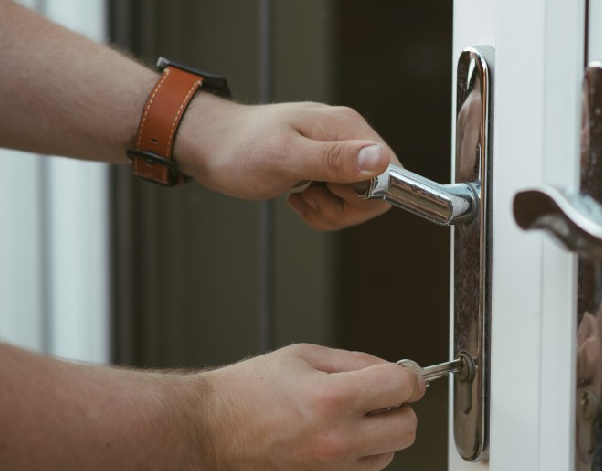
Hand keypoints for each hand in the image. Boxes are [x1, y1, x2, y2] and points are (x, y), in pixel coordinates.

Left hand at [174, 94, 394, 229]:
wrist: (210, 146)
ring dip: (330, 212)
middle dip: (345, 208)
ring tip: (300, 197)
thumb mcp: (286, 158)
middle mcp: (347, 138)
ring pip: (358, 201)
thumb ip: (334, 159)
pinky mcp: (323, 169)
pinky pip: (340, 202)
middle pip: (377, 190)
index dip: (368, 195)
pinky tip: (297, 199)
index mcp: (346, 128)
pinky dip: (320, 211)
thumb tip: (380, 160)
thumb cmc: (240, 149)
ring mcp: (335, 154)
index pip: (391, 171)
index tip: (333, 194)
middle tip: (311, 197)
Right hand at [180, 344, 424, 470]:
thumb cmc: (245, 393)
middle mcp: (336, 443)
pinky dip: (351, 460)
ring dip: (373, 437)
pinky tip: (321, 444)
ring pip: (386, 456)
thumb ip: (357, 362)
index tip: (404, 378)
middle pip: (407, 429)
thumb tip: (397, 373)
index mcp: (332, 399)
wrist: (204, 433)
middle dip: (396, 410)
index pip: (403, 387)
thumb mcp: (303, 356)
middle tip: (375, 401)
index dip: (408, 378)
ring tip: (335, 422)